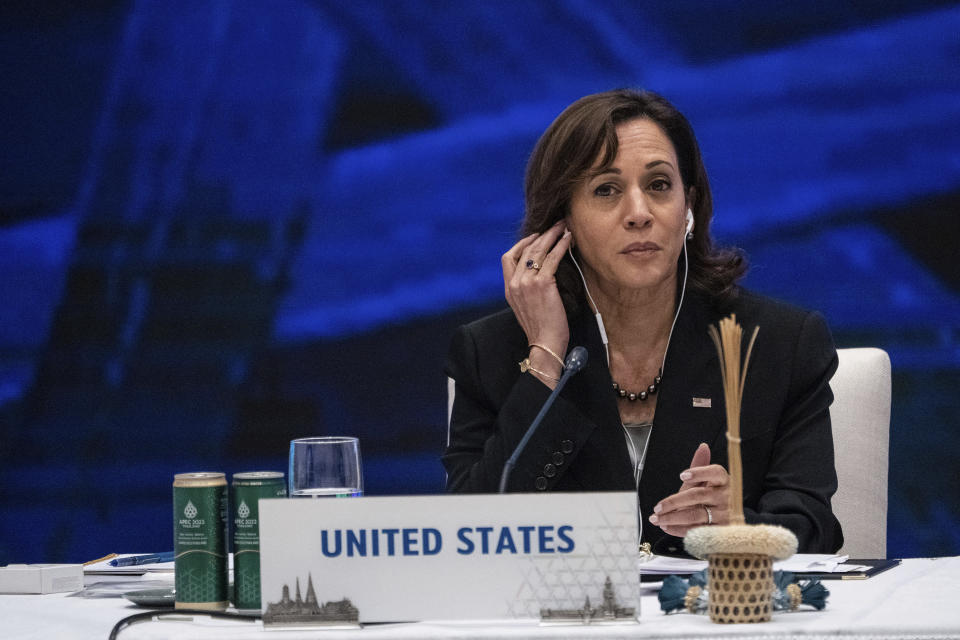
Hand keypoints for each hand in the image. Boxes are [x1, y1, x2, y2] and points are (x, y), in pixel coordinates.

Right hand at [502, 222, 572, 384]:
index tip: (535, 238)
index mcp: (509, 289)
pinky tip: (568, 240)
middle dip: (542, 234)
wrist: (545, 344)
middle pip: (525, 249)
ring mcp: (527, 283)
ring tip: (564, 227)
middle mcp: (514, 283)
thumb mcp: (526, 308)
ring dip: (552, 235)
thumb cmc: (541, 329)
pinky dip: (561, 246)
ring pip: (538, 250)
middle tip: (556, 225)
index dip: (521, 244)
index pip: (508, 257)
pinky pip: (552, 258)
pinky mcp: (542, 284)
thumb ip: (527, 291)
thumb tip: (539, 276)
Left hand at [647, 443, 730, 536]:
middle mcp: (725, 497)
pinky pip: (695, 530)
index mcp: (723, 481)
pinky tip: (666, 526)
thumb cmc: (712, 497)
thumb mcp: (706, 482)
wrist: (729, 520)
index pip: (715, 472)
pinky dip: (678, 529)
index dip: (699, 473)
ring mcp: (723, 515)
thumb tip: (703, 446)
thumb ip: (701, 466)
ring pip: (694, 515)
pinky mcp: (719, 531)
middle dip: (674, 501)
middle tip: (658, 507)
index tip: (682, 475)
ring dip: (672, 518)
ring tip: (657, 518)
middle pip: (697, 495)